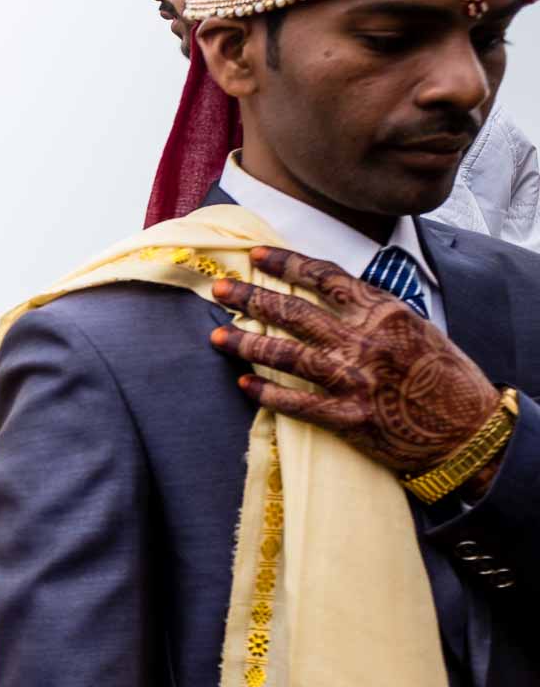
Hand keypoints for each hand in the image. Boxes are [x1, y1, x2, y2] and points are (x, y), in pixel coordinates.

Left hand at [210, 247, 498, 475]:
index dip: (286, 262)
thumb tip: (329, 294)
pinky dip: (266, 393)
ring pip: (286, 355)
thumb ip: (373, 312)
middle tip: (220, 289)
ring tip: (216, 337)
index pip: (325, 277)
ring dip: (246, 345)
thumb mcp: (416, 328)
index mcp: (384, 312)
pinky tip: (244, 384)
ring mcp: (355, 380)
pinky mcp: (348, 418)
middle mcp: (365, 341)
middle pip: (295, 312)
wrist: (468, 431)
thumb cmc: (443, 377)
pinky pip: (296, 403)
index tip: (255, 254)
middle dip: (251, 298)